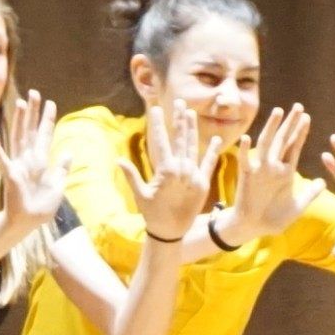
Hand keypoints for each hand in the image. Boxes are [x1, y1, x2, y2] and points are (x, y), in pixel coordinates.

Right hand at [0, 90, 75, 235]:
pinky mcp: (10, 174)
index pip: (45, 136)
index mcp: (41, 162)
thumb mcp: (57, 187)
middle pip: (31, 130)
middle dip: (33, 112)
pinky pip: (2, 159)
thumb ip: (61, 170)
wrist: (27, 222)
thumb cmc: (41, 207)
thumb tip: (68, 153)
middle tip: (33, 92)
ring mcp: (18, 164)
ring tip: (19, 103)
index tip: (50, 103)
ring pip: (18, 137)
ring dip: (19, 120)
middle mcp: (29, 159)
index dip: (48, 120)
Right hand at [134, 98, 208, 240]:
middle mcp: (181, 170)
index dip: (158, 124)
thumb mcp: (140, 194)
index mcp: (165, 170)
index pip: (160, 141)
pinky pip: (209, 164)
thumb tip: (118, 159)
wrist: (171, 233)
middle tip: (179, 102)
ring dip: (193, 129)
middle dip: (179, 119)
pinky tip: (216, 138)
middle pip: (180, 139)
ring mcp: (194, 176)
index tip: (155, 108)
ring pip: (194, 147)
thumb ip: (131, 175)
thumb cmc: (152, 214)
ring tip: (191, 113)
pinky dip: (213, 152)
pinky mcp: (203, 183)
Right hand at [225, 104, 312, 241]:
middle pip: (282, 140)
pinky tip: (246, 138)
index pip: (294, 147)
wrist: (253, 228)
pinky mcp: (247, 177)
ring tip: (278, 111)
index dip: (300, 133)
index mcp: (286, 172)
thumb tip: (324, 182)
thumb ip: (310, 194)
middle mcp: (273, 167)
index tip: (307, 117)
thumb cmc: (274, 218)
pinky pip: (245, 162)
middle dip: (290, 123)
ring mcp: (259, 170)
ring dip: (271, 128)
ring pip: (266, 144)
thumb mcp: (297, 206)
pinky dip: (245, 151)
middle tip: (298, 106)